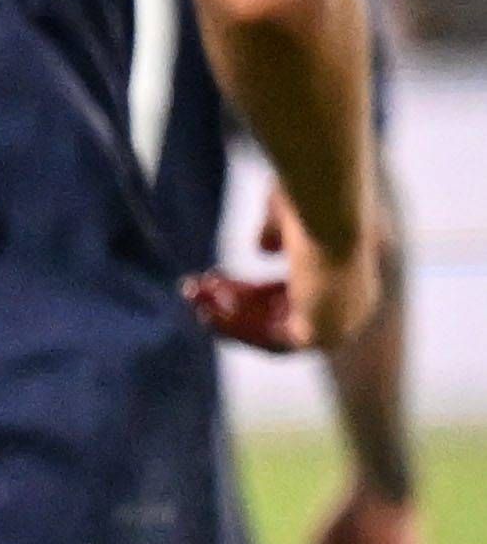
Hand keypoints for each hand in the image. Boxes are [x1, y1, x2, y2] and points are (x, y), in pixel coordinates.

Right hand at [185, 188, 378, 352]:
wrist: (330, 213)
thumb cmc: (313, 201)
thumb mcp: (287, 212)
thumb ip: (277, 232)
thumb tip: (264, 250)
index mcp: (351, 279)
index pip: (295, 296)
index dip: (252, 290)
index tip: (218, 278)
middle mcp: (350, 307)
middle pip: (281, 316)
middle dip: (234, 304)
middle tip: (197, 290)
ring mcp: (338, 326)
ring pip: (273, 331)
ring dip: (229, 318)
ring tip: (192, 299)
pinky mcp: (320, 338)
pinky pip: (271, 342)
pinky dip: (236, 329)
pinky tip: (206, 313)